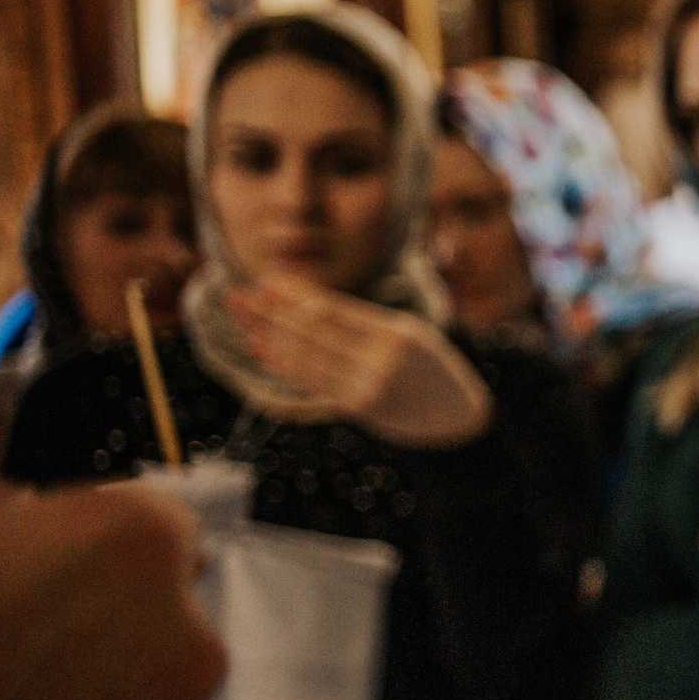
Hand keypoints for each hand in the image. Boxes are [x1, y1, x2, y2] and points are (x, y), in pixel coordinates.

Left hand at [226, 272, 490, 447]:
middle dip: (269, 311)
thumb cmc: (434, 371)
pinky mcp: (358, 408)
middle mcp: (381, 359)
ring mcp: (368, 386)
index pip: (334, 308)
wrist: (460, 419)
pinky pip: (310, 381)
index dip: (294, 295)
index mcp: (398, 332)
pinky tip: (261, 348)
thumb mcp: (414, 336)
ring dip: (267, 336)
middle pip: (311, 331)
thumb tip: (309, 307)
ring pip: (303, 357)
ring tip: (243, 318)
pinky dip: (282, 364)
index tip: (266, 280)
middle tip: (238, 295)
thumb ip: (368, 325)